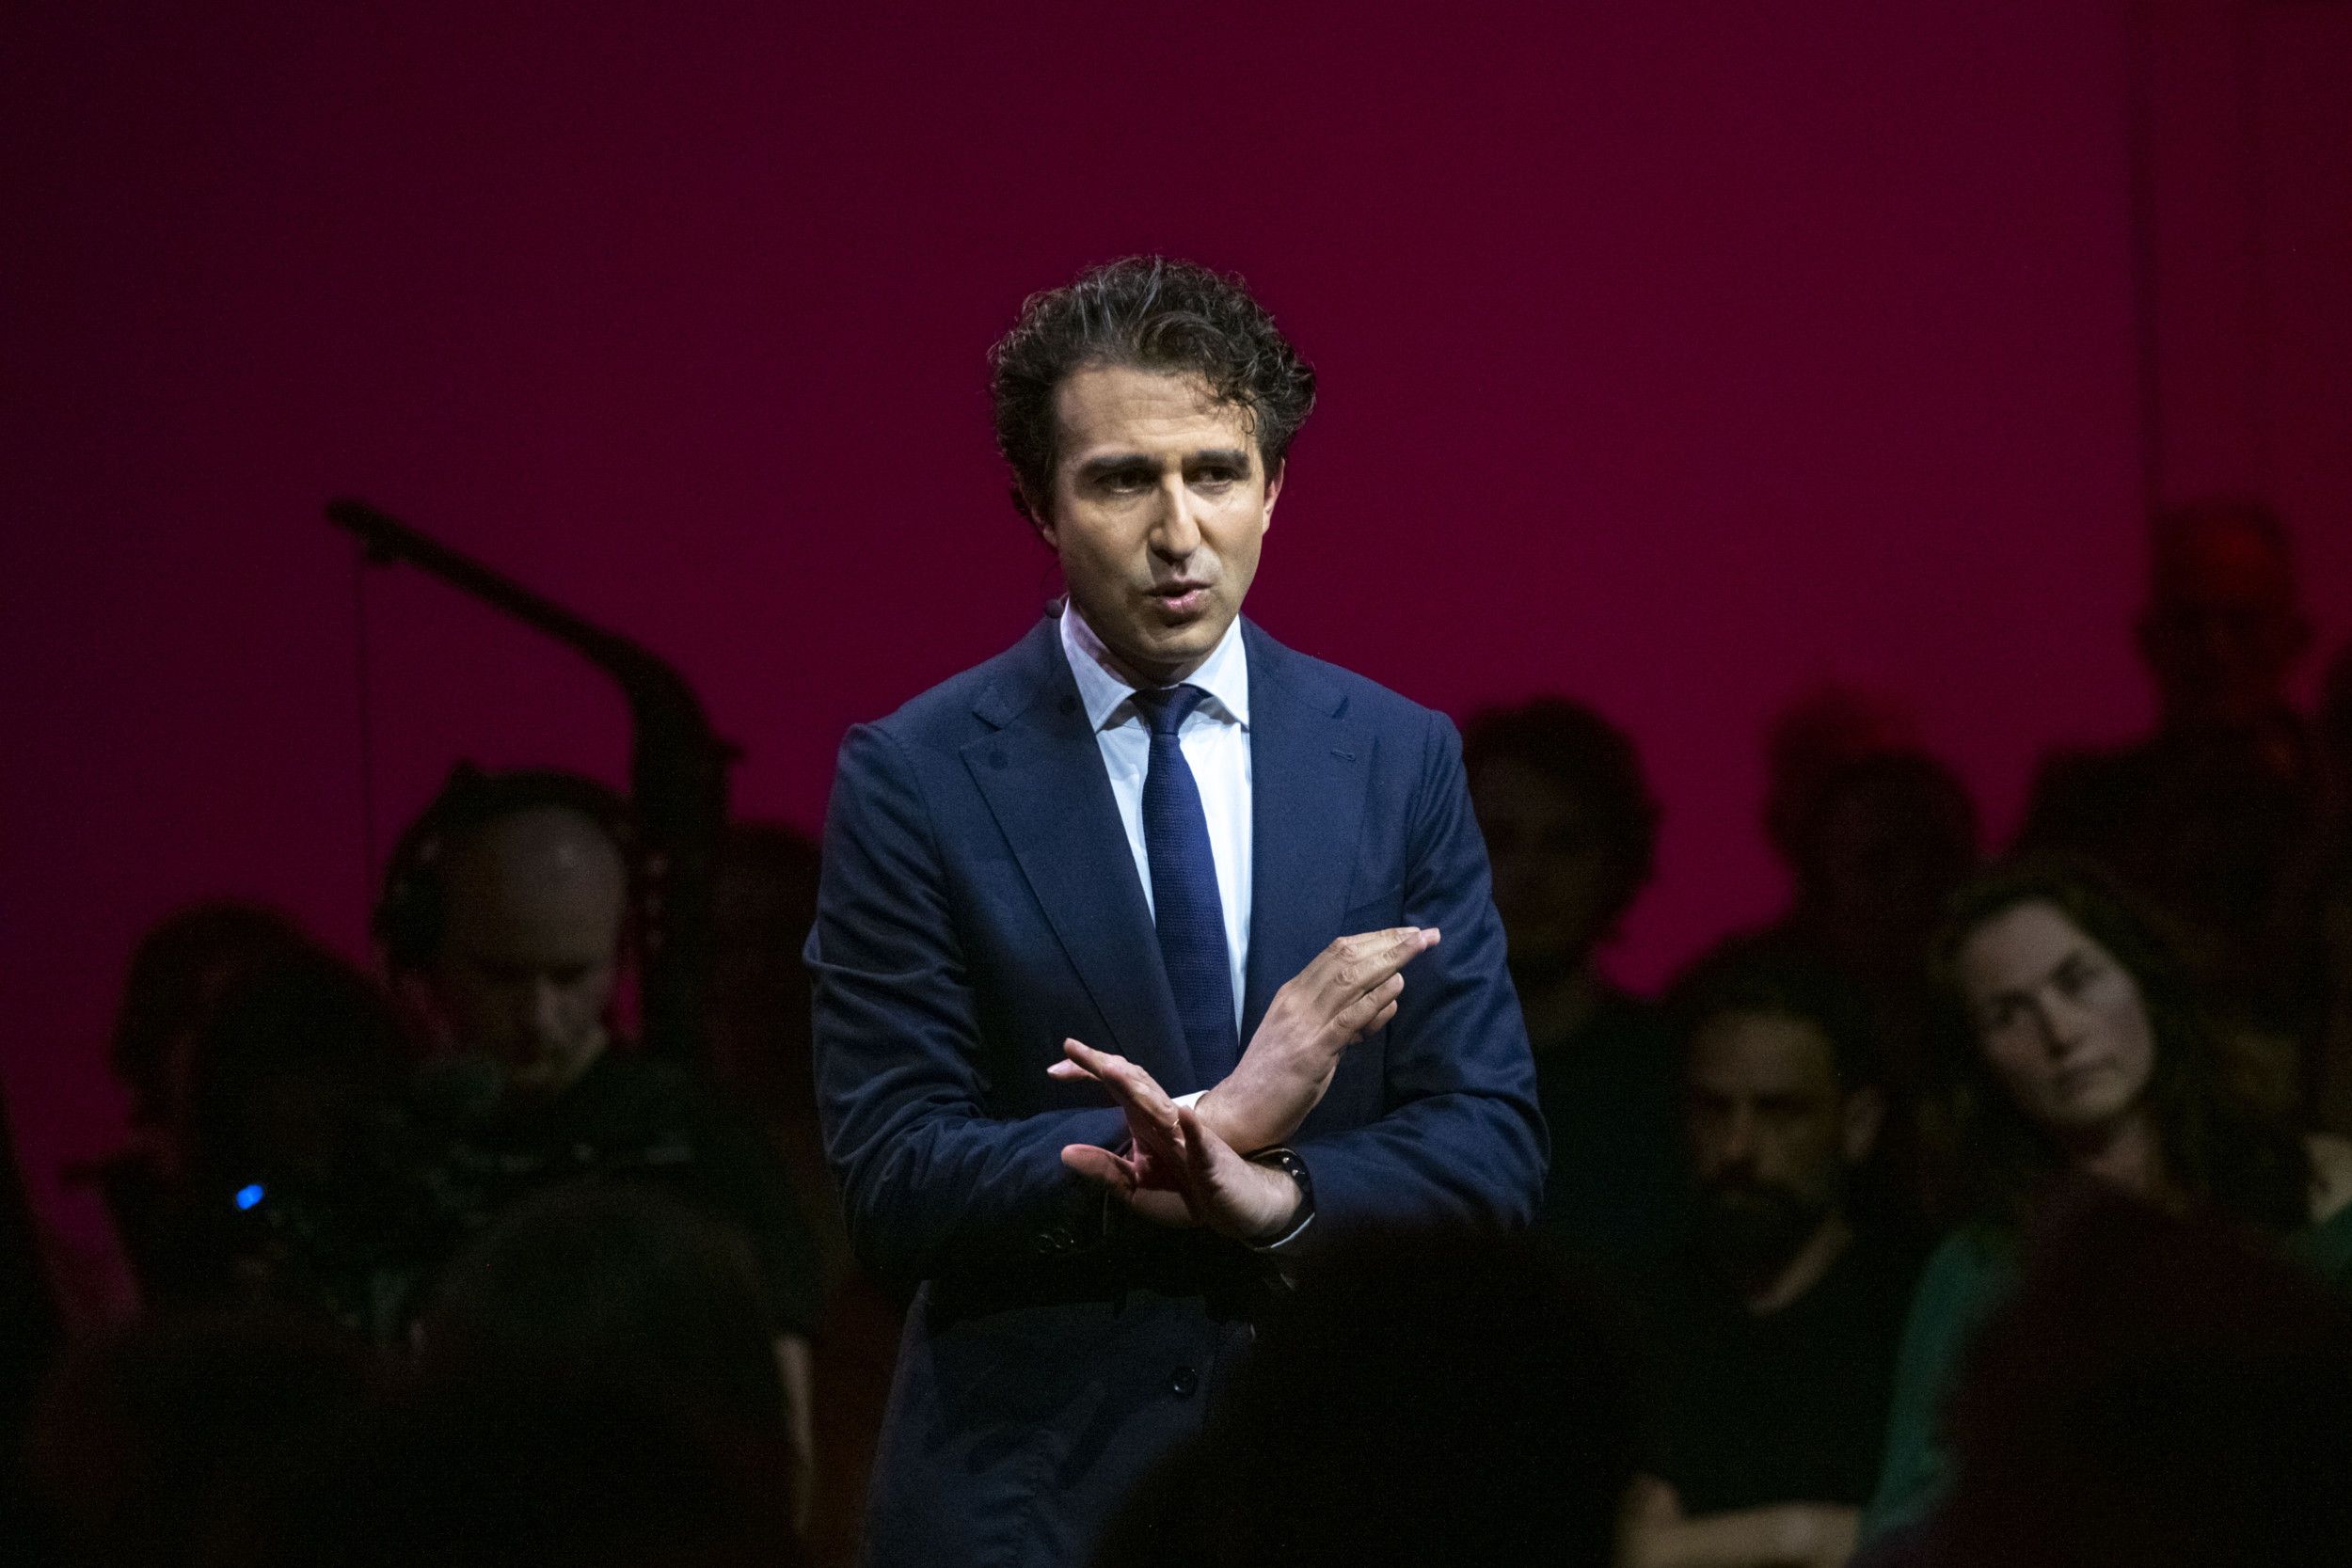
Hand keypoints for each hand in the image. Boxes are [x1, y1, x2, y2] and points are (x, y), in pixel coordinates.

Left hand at [1053, 1039, 1303, 1241]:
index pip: (1116, 1091)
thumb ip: (1105, 1170)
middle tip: (1073, 1048)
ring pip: (1160, 1108)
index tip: (1054, 1066)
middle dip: (1106, 1068)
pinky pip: (1200, 1142)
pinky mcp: (1210, 1159)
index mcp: (1146, 1126)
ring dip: (1138, 1090)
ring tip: (1112, 1071)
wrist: (1239, 1207)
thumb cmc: (1189, 1194)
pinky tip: (1182, 1114)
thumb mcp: (1137, 1189)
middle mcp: (1164, 1122)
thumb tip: (1065, 1152)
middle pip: (1133, 1087)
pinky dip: (1192, 1128)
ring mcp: (1188, 1138)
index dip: (1089, 1074)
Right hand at [1198, 926, 1438, 1152]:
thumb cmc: (1273, 1079)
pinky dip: (1375, 998)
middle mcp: (1297, 1000)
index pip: (1335, 952)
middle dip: (1388, 941)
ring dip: (1389, 959)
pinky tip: (1397, 984)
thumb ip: (1339, 1018)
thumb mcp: (1306, 1038)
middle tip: (1423, 932)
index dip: (1374, 939)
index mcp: (1292, 994)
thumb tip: (1381, 1001)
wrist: (1240, 1111)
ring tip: (1419, 945)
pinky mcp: (1313, 1052)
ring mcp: (1304, 1024)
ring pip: (1350, 978)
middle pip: (1346, 957)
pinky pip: (1349, 1017)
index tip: (1404, 932)